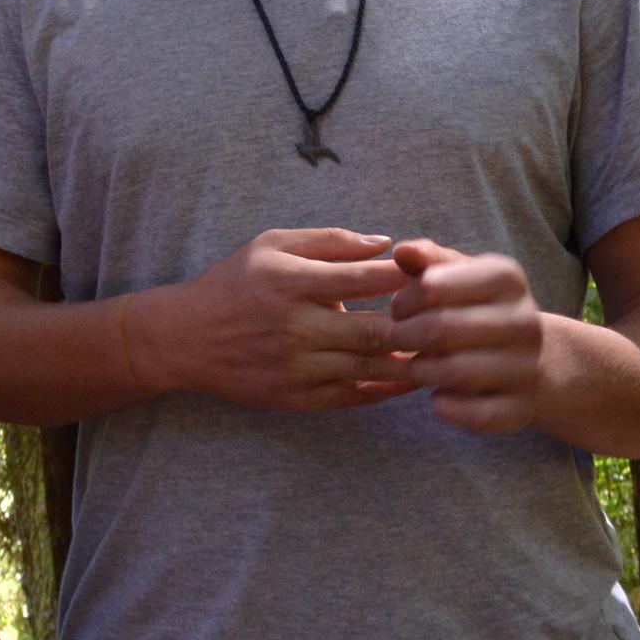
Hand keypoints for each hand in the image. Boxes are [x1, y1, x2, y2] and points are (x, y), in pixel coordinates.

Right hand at [126, 228, 416, 412]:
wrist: (188, 338)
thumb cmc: (237, 283)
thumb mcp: (272, 245)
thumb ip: (329, 241)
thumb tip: (385, 243)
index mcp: (288, 281)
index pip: (361, 278)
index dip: (403, 276)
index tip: (430, 274)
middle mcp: (294, 327)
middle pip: (373, 329)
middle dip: (417, 325)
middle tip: (451, 318)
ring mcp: (296, 367)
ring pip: (369, 367)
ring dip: (410, 360)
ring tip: (443, 350)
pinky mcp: (297, 398)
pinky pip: (354, 396)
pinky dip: (387, 388)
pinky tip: (409, 376)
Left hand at [389, 239, 544, 434]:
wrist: (532, 356)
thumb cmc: (477, 306)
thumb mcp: (456, 274)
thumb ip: (427, 259)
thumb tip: (401, 250)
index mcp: (506, 277)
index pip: (432, 286)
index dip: (403, 300)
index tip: (397, 309)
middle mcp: (524, 321)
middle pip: (441, 330)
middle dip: (404, 336)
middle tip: (394, 339)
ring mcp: (528, 367)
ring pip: (457, 372)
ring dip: (422, 370)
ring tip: (414, 365)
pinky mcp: (523, 408)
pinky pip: (477, 415)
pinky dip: (448, 408)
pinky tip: (437, 397)